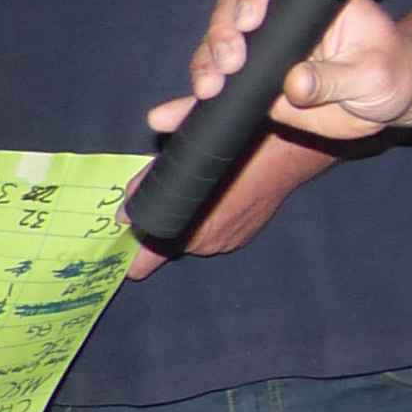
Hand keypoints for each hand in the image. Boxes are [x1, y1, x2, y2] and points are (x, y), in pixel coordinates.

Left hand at [123, 130, 342, 268]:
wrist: (286, 150)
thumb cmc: (232, 146)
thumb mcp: (178, 158)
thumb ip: (145, 187)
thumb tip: (125, 212)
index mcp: (184, 228)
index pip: (140, 264)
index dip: (128, 250)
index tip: (125, 235)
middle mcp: (204, 244)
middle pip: (165, 244)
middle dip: (163, 223)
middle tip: (169, 194)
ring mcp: (227, 242)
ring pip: (190, 237)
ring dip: (188, 220)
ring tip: (199, 190)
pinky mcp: (243, 236)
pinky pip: (214, 233)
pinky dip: (210, 219)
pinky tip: (220, 195)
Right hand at [150, 0, 411, 148]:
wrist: (390, 101)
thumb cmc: (390, 75)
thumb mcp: (374, 77)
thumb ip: (337, 79)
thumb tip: (294, 84)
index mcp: (311, 3)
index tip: (249, 21)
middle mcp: (279, 21)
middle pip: (232, 13)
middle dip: (221, 35)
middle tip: (229, 64)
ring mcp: (262, 53)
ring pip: (217, 49)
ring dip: (204, 66)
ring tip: (207, 90)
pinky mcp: (253, 87)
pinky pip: (217, 91)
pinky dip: (189, 106)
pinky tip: (166, 119)